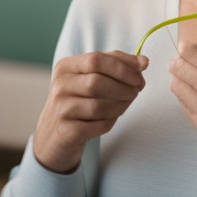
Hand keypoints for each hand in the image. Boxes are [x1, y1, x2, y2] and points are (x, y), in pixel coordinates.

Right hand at [33, 51, 148, 172]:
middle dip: (124, 86)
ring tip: (125, 104)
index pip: (96, 59)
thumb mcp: (88, 79)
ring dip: (120, 105)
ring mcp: (61, 109)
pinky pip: (99, 125)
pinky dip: (111, 122)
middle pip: (98, 81)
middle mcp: (60, 86)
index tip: (140, 73)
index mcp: (66, 67)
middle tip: (137, 90)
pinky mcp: (67, 131)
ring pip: (100, 105)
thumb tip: (143, 61)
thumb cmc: (78, 103)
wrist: (53, 137)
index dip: (123, 66)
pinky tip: (110, 119)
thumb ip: (114, 65)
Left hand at [168, 44, 196, 174]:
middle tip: (178, 61)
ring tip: (185, 78)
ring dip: (180, 81)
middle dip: (178, 63)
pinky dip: (188, 100)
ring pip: (178, 90)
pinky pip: (187, 109)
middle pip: (180, 71)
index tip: (184, 47)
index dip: (186, 48)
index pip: (193, 55)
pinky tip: (196, 97)